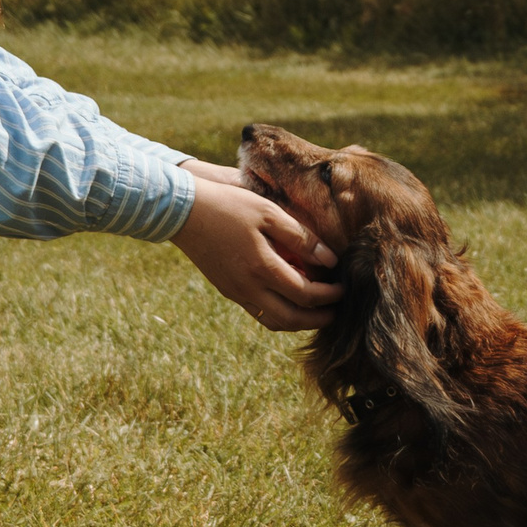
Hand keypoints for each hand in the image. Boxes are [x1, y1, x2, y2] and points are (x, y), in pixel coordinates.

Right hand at [172, 161, 340, 332]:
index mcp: (262, 268)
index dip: (329, 296)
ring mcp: (236, 292)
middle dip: (317, 319)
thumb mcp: (268, 212)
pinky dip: (278, 314)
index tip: (343, 289)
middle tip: (336, 312)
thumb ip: (301, 237)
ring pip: (272, 321)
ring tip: (315, 312)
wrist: (183, 211)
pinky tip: (287, 300)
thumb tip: (330, 260)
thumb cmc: (229, 205)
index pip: (306, 294)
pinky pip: (257, 312)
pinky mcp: (227, 289)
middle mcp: (249, 287)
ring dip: (297, 322)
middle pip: (291, 318)